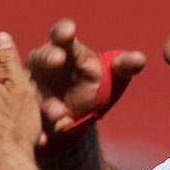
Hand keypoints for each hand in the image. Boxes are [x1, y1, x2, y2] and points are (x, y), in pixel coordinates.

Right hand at [26, 18, 144, 141]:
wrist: (82, 115)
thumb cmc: (95, 83)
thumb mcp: (112, 75)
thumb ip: (124, 66)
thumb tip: (140, 59)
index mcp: (66, 50)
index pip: (61, 34)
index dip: (63, 31)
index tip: (68, 31)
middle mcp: (43, 65)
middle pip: (42, 56)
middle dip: (49, 57)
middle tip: (58, 60)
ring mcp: (34, 89)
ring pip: (36, 92)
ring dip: (47, 102)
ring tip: (61, 114)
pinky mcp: (29, 112)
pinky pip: (29, 120)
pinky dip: (38, 129)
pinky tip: (44, 139)